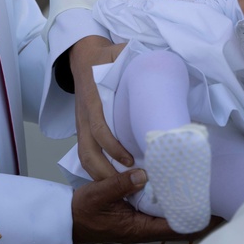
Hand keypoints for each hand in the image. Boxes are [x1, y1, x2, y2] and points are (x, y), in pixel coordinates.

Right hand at [70, 36, 132, 178]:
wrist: (82, 56)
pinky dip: (97, 170)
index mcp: (94, 99)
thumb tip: (162, 64)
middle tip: (130, 184)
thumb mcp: (120, 53)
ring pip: (85, 156)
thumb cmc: (105, 57)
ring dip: (101, 175)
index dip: (112, 146)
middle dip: (105, 172)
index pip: (98, 128)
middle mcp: (84, 115)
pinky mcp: (82, 129)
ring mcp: (81, 124)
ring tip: (124, 190)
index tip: (130, 160)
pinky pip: (86, 153)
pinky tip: (115, 180)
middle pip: (88, 151)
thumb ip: (137, 59)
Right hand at [72, 168, 219, 243]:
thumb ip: (120, 184)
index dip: (194, 219)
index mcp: (138, 228)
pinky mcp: (134, 215)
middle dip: (194, 212)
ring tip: (200, 189)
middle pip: (176, 223)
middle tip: (213, 195)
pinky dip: (168, 200)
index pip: (174, 227)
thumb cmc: (82, 212)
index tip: (213, 210)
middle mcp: (142, 228)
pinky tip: (174, 186)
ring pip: (168, 216)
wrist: (66, 220)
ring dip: (182, 205)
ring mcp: (139, 222)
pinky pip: (157, 209)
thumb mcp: (98, 194)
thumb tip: (143, 174)